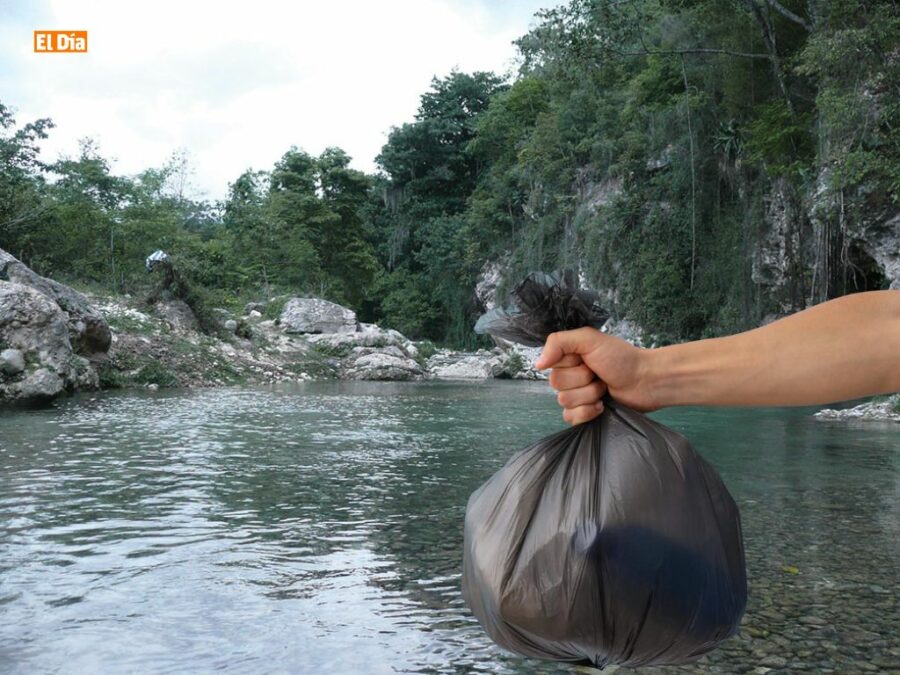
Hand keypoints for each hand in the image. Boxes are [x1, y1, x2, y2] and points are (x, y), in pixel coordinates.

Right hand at [535, 327, 654, 424]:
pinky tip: (602, 405)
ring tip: (604, 388)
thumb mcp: (589, 339)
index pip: (551, 366)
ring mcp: (576, 395)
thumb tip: (537, 363)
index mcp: (568, 358)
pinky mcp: (584, 413)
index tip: (587, 360)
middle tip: (599, 374)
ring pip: (564, 402)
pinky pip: (570, 418)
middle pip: (556, 385)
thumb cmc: (622, 358)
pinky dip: (588, 412)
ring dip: (589, 395)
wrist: (646, 381)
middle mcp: (569, 376)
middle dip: (582, 381)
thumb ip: (559, 342)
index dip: (570, 365)